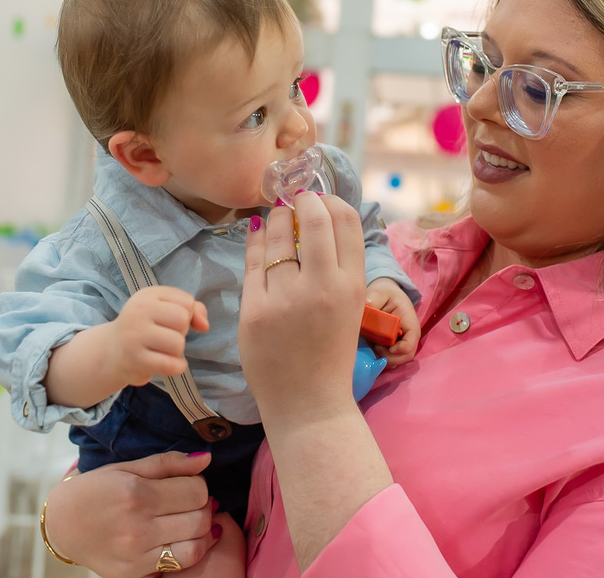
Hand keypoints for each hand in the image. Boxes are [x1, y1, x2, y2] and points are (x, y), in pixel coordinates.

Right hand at [42, 451, 220, 577]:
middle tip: (192, 501)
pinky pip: (178, 566)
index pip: (196, 491)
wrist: (61, 524)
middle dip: (204, 506)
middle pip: (199, 518)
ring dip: (202, 531)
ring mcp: (136, 555)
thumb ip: (168, 463)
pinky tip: (182, 538)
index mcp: (135, 493)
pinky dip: (189, 551)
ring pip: (195, 546)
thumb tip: (206, 459)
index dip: (200, 484)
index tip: (189, 482)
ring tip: (191, 520)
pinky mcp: (133, 573)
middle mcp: (137, 527)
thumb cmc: (95, 490)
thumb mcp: (127, 467)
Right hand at [108, 286, 209, 386]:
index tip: (171, 321)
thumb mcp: (166, 308)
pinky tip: (171, 364)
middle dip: (181, 331)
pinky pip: (170, 365)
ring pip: (178, 343)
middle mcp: (138, 311)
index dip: (187, 314)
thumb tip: (204, 326)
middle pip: (182, 320)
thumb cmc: (147, 327)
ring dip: (177, 351)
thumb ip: (193, 309)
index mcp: (147, 295)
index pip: (187, 302)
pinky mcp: (135, 359)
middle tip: (166, 336)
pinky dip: (178, 367)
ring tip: (164, 349)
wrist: (113, 350)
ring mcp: (134, 335)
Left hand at [240, 192, 367, 422]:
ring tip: (275, 218)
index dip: (329, 200)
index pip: (345, 220)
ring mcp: (285, 298)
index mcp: (352, 285)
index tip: (318, 200)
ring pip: (275, 235)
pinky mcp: (254, 309)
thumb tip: (323, 216)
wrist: (308, 404)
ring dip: (275, 219)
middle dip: (301, 201)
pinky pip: (252, 260)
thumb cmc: (331, 353)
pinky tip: (256, 233)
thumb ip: (340, 266)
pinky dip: (254, 240)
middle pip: (311, 218)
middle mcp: (321, 287)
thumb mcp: (350, 306)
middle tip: (294, 200)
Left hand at [365, 277, 419, 366]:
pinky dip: (381, 358)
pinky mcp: (394, 347)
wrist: (386, 295)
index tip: (386, 347)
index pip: (411, 342)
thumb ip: (374, 298)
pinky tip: (372, 348)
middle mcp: (409, 336)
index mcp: (410, 323)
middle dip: (390, 358)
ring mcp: (402, 343)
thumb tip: (367, 304)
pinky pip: (391, 359)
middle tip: (375, 348)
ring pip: (398, 361)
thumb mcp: (380, 292)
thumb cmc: (385, 294)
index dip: (400, 349)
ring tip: (373, 346)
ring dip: (384, 359)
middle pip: (405, 356)